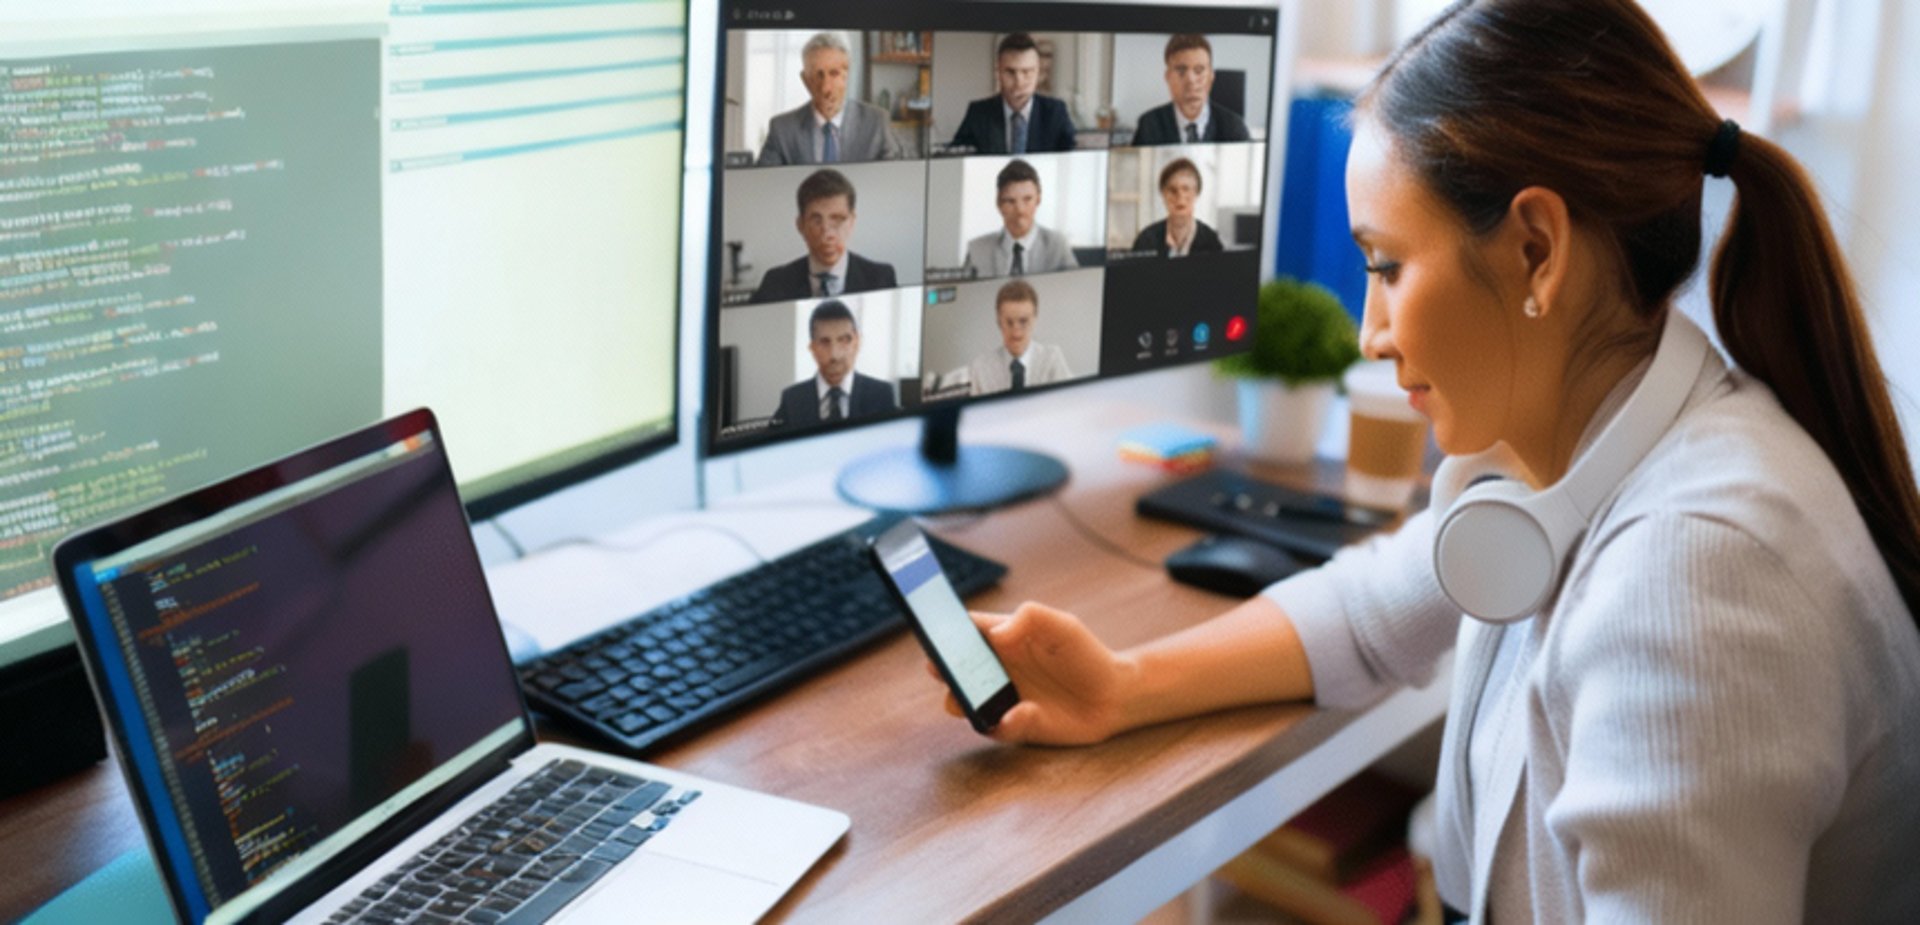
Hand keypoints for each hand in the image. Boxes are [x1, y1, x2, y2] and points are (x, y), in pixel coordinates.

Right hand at [926, 601, 1135, 745]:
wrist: (1114, 696)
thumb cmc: (1085, 654)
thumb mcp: (1061, 625)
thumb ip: (1028, 618)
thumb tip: (995, 635)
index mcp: (1001, 638)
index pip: (964, 630)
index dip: (943, 629)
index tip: (930, 629)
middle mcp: (995, 668)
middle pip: (955, 667)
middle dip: (941, 668)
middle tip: (939, 668)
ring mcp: (1001, 698)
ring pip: (964, 701)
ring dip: (961, 701)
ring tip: (965, 699)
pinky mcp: (1015, 725)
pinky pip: (996, 727)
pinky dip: (1002, 723)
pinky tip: (1019, 714)